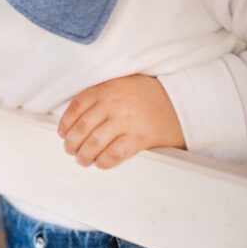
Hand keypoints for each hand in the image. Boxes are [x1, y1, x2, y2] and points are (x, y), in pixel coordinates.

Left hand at [58, 74, 184, 168]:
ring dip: (83, 155)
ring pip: (94, 143)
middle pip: (82, 128)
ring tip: (82, 160)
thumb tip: (76, 118)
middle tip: (70, 150)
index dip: (66, 123)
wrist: (184, 100)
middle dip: (71, 143)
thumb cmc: (149, 94)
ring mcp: (127, 121)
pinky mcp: (140, 137)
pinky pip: (114, 154)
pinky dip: (103, 162)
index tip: (62, 133)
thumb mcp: (123, 83)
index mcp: (107, 89)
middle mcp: (114, 104)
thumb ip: (102, 94)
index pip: (77, 107)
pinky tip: (100, 163)